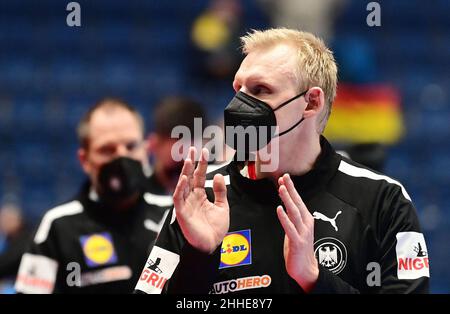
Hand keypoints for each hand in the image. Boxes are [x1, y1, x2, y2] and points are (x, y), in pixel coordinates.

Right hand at [173, 147, 229, 253]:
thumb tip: (218, 176)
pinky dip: (181, 188)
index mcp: (200, 196)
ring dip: (184, 172)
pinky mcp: (182, 213)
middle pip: (189, 177)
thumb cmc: (216, 229)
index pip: (199, 176)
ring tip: (188, 159)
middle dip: (190, 163)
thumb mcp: (222, 207)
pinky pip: (178, 198)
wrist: (212, 245)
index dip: (201, 164)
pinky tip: (184, 179)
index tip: (204, 151)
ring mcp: (186, 205)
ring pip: (183, 185)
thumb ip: (220, 191)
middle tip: (192, 149)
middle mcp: (191, 198)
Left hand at [276, 173, 318, 292]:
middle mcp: (306, 224)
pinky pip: (289, 228)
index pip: (298, 201)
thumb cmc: (299, 249)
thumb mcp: (295, 229)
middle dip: (290, 189)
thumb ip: (292, 217)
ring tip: (281, 189)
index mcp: (306, 219)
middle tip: (283, 177)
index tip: (285, 177)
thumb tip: (285, 204)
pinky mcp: (297, 242)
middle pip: (297, 203)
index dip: (292, 189)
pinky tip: (279, 209)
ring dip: (287, 200)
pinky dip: (284, 218)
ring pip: (294, 213)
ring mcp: (302, 233)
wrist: (306, 269)